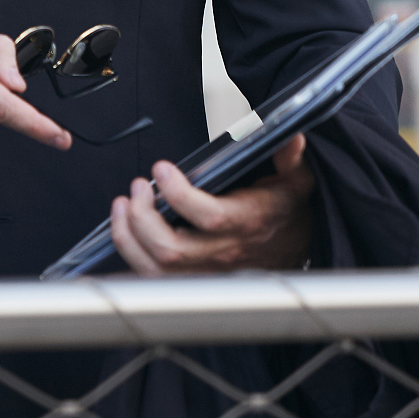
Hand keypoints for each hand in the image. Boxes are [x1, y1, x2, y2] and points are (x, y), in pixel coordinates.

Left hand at [109, 134, 314, 274]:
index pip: (208, 217)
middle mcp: (224, 253)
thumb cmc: (286, 213)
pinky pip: (153, 279)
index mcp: (247, 224)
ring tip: (123, 205)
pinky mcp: (192, 280)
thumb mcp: (295, 181)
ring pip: (156, 269)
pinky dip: (131, 256)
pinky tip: (124, 230)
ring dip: (129, 237)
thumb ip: (289, 158)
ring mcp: (205, 271)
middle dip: (144, 216)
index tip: (161, 169)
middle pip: (171, 249)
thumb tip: (291, 137)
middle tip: (137, 187)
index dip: (178, 194)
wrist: (293, 249)